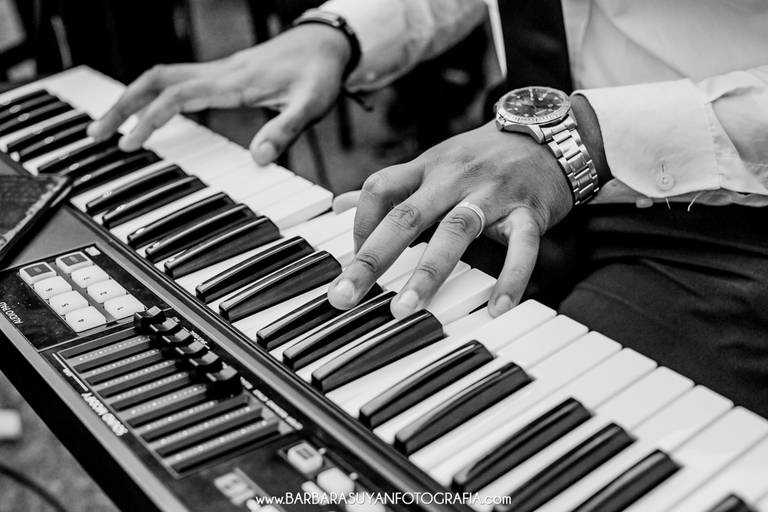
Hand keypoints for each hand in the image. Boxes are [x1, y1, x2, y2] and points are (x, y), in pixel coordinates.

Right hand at [87, 24, 350, 163]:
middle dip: (122, 105)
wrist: (326, 44)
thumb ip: (285, 130)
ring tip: (109, 125)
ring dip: (131, 98)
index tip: (129, 144)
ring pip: (160, 76)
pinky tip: (146, 111)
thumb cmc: (318, 73)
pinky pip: (175, 80)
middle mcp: (219, 73)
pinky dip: (152, 94)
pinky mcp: (222, 75)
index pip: (178, 96)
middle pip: (155, 80)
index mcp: (233, 81)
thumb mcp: (311, 104)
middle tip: (96, 134)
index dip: (150, 119)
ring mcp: (217, 72)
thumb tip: (258, 159)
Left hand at [327, 120, 573, 317]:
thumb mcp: (434, 163)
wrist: (552, 133)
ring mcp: (492, 194)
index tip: (350, 260)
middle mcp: (455, 178)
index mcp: (428, 167)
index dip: (359, 224)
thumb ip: (390, 188)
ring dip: (428, 273)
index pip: (379, 189)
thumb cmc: (485, 156)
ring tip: (406, 309)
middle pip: (406, 216)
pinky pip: (520, 247)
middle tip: (344, 296)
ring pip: (455, 231)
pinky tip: (497, 308)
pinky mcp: (529, 211)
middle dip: (372, 258)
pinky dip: (510, 278)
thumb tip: (339, 204)